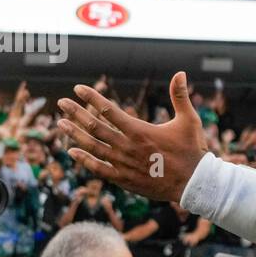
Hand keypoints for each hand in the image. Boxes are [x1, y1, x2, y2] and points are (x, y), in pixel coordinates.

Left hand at [58, 72, 205, 202]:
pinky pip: (98, 168)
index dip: (92, 98)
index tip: (78, 89)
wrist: (194, 183)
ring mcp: (124, 164)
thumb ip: (180, 96)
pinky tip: (72, 151)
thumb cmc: (191, 150)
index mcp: (140, 131)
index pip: (109, 110)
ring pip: (92, 147)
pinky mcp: (124, 179)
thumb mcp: (189, 120)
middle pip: (95, 127)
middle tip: (61, 102)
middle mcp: (128, 146)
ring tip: (61, 123)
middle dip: (76, 113)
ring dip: (75, 134)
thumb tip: (181, 73)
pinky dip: (84, 160)